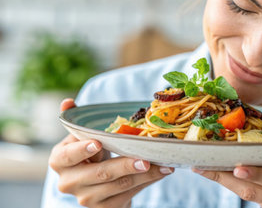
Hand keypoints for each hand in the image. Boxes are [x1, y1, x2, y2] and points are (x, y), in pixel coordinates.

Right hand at [49, 98, 174, 207]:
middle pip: (100, 173)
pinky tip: (160, 172)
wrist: (95, 184)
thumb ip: (76, 120)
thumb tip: (68, 102)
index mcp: (59, 161)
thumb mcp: (82, 138)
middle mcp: (69, 183)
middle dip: (125, 166)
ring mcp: (86, 198)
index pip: (68, 156)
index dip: (82, 150)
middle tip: (145, 159)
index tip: (98, 143)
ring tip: (163, 164)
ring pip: (119, 185)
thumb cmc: (90, 154)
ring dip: (145, 175)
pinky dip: (147, 182)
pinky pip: (128, 195)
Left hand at [193, 133, 261, 207]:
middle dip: (226, 178)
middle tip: (201, 164)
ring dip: (221, 180)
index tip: (239, 168)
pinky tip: (210, 170)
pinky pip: (245, 194)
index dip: (260, 175)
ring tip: (198, 165)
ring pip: (244, 194)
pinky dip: (227, 183)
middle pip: (252, 190)